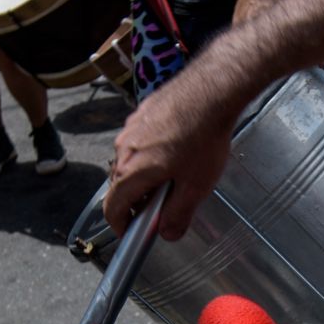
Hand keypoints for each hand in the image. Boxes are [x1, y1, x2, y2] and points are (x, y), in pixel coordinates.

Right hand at [103, 54, 247, 239]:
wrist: (211, 90)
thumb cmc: (204, 137)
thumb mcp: (196, 186)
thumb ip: (178, 214)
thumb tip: (166, 233)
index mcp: (131, 172)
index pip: (112, 208)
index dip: (120, 226)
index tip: (130, 233)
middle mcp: (123, 149)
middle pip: (119, 185)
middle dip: (135, 201)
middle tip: (157, 209)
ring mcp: (130, 129)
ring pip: (129, 162)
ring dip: (143, 176)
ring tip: (172, 178)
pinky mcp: (140, 114)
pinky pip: (138, 142)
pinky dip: (149, 155)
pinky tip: (175, 152)